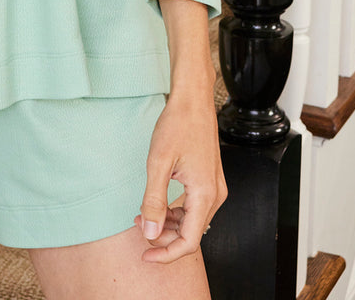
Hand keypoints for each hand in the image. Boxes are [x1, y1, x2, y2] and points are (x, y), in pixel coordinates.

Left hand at [134, 87, 226, 264]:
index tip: (146, 255)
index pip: (189, 241)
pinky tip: (158, 205)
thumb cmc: (178, 124)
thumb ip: (154, 200)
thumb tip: (150, 232)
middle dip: (164, 237)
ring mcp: (214, 187)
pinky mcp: (209, 179)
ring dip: (169, 224)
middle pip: (191, 233)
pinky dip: (176, 212)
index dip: (166, 253)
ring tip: (143, 216)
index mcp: (205, 194)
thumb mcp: (158, 163)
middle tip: (139, 228)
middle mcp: (215, 194)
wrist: (193, 99)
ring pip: (193, 221)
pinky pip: (194, 206)